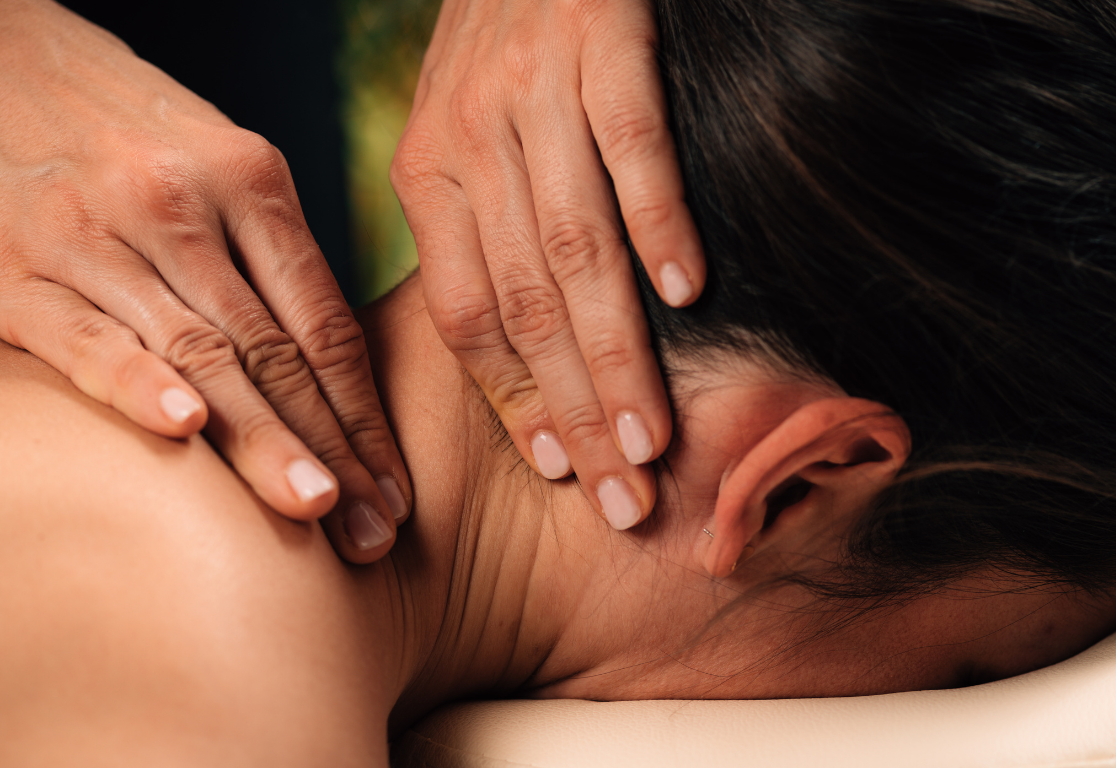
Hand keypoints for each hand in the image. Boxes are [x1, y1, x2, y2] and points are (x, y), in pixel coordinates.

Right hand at [0, 0, 408, 561]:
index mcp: (251, 181)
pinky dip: (137, 382)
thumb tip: (336, 366)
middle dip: (333, 450)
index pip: (325, 324)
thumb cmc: (122, 130)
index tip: (396, 492)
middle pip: (276, 351)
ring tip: (313, 508)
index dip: (365, 417)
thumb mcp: (218, 160)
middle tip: (375, 533)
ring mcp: (100, 236)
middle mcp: (184, 207)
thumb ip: (270, 254)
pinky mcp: (16, 268)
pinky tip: (184, 428)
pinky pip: (87, 335)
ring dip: (263, 440)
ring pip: (200, 353)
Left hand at [392, 0, 704, 527]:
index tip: (561, 473)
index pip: (465, 315)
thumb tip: (518, 354)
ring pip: (575, 247)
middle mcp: (470, 141)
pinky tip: (689, 291)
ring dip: (614, 348)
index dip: (514, 402)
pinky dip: (660, 223)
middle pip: (524, 302)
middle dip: (573, 411)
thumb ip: (476, 233)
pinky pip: (632, 148)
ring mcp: (536, 93)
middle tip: (621, 495)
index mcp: (426, 176)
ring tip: (651, 433)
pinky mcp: (604, 45)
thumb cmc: (499, 46)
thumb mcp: (456, 134)